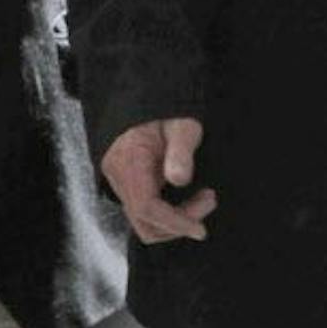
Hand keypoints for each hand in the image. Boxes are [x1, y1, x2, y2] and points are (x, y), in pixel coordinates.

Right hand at [101, 117, 215, 243]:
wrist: (148, 98)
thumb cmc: (168, 110)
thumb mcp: (183, 125)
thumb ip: (181, 151)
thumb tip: (179, 180)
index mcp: (129, 161)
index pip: (146, 207)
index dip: (174, 222)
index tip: (200, 229)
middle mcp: (118, 175)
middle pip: (143, 221)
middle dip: (178, 223)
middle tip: (208, 200)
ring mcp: (119, 181)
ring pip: (143, 221)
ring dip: (174, 221)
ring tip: (203, 199)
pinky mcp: (127, 183)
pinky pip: (143, 210)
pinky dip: (166, 214)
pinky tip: (187, 199)